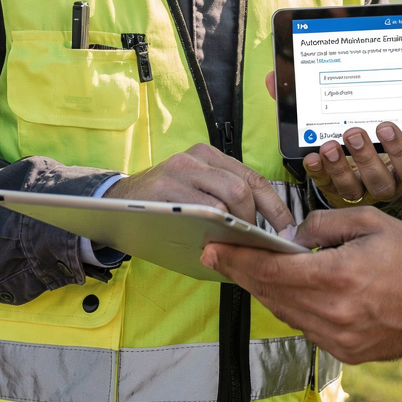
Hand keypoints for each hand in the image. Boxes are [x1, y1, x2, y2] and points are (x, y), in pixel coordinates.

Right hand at [105, 143, 294, 233]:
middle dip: (258, 220)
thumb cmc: (163, 205)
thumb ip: (224, 204)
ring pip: (228, 196)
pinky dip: (215, 227)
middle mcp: (197, 156)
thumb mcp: (195, 194)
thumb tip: (266, 232)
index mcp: (211, 156)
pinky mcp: (164, 186)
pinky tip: (215, 242)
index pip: (253, 178)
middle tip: (260, 244)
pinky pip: (201, 207)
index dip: (275, 207)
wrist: (114, 204)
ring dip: (239, 227)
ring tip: (238, 245)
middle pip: (244, 187)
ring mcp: (180, 169)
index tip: (287, 230)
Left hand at [202, 206, 401, 363]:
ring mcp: (338, 337)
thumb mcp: (368, 221)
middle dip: (241, 273)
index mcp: (336, 276)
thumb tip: (292, 235)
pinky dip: (291, 308)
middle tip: (219, 255)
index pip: (271, 270)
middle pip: (270, 294)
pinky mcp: (345, 351)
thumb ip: (323, 224)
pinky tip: (286, 291)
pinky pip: (305, 328)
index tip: (214, 248)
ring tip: (247, 270)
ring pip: (284, 313)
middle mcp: (332, 312)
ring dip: (263, 291)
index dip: (238, 259)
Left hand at [264, 71, 401, 207]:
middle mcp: (388, 183)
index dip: (400, 151)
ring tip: (329, 145)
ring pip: (354, 189)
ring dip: (340, 168)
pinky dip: (319, 172)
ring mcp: (362, 189)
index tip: (386, 126)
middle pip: (382, 182)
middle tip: (354, 132)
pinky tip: (312, 156)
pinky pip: (326, 187)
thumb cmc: (397, 141)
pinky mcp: (337, 190)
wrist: (371, 169)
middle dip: (367, 158)